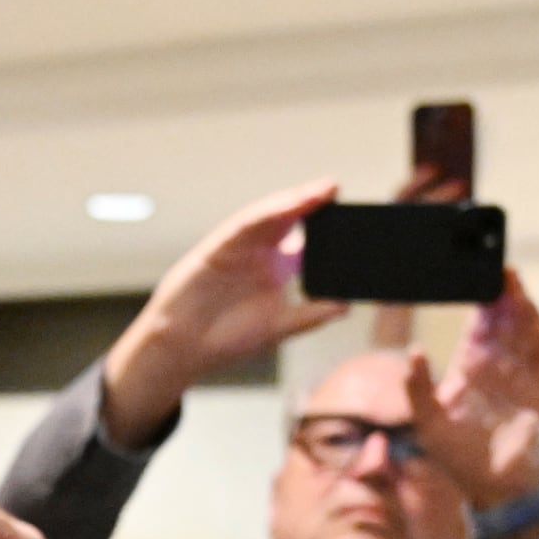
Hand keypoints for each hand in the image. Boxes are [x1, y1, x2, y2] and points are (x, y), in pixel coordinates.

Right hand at [98, 183, 347, 446]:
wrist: (185, 349)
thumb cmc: (226, 337)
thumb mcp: (279, 327)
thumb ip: (311, 315)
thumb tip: (346, 305)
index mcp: (277, 267)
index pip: (308, 240)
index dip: (327, 227)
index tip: (353, 220)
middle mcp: (260, 251)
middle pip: (290, 219)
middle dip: (313, 203)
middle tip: (336, 189)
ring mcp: (238, 247)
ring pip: (269, 216)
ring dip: (293, 201)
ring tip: (319, 191)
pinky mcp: (217, 247)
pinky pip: (242, 225)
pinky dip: (263, 214)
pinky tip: (284, 206)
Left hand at [401, 284, 538, 509]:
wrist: (492, 488)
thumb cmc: (456, 457)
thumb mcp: (427, 423)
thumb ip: (417, 389)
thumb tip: (414, 352)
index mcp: (471, 363)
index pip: (480, 320)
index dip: (484, 297)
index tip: (482, 277)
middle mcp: (500, 362)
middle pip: (508, 317)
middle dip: (508, 294)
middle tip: (502, 274)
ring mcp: (524, 374)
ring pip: (529, 332)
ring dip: (525, 313)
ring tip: (515, 296)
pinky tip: (534, 328)